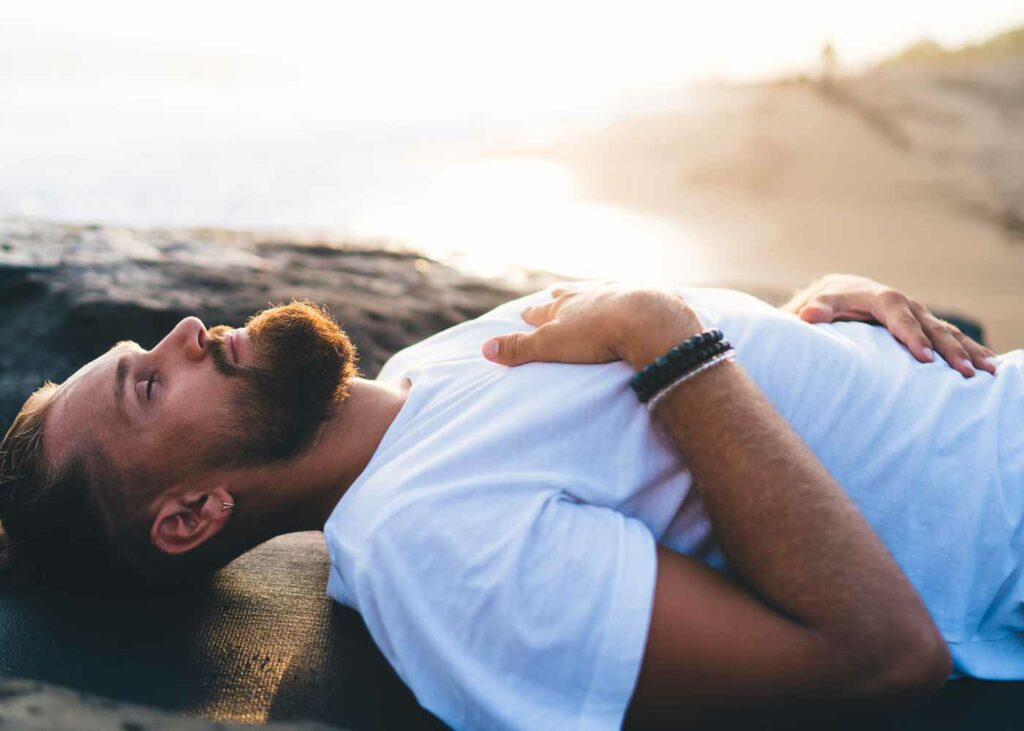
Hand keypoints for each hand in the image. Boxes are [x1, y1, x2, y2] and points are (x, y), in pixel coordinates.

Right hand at [482, 282, 702, 369]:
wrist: (646, 319)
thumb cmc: (596, 334)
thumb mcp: (550, 345)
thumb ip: (519, 348)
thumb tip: (485, 349)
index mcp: (565, 308)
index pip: (542, 312)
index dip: (532, 315)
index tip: (523, 313)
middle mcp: (590, 296)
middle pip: (570, 296)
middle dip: (559, 297)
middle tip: (553, 293)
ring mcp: (619, 295)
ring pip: (601, 293)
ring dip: (593, 296)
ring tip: (590, 295)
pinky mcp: (647, 300)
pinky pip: (634, 298)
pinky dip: (628, 300)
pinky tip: (633, 302)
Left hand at [782, 274, 995, 376]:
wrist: (844, 290)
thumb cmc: (829, 302)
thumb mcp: (820, 303)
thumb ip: (817, 309)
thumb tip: (806, 315)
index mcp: (882, 298)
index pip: (899, 316)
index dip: (912, 336)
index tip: (924, 357)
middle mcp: (907, 305)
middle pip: (932, 327)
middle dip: (950, 350)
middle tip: (966, 372)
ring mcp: (920, 315)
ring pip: (949, 333)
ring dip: (969, 351)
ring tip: (989, 371)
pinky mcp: (925, 325)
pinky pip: (951, 337)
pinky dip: (971, 349)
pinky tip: (989, 364)